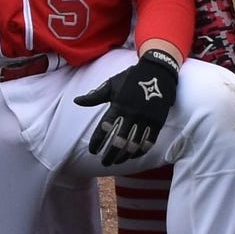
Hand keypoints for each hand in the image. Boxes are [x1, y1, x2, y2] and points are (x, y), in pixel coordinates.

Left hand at [71, 47, 182, 164]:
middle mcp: (132, 114)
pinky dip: (141, 151)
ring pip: (134, 144)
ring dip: (124, 156)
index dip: (97, 141)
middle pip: (119, 141)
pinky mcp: (157, 121)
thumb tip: (76, 101)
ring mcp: (146, 119)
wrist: (158, 71)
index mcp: (118, 105)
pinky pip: (149, 141)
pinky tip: (133, 156)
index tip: (92, 151)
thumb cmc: (131, 77)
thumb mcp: (112, 84)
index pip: (105, 128)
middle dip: (110, 154)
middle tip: (104, 163)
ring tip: (117, 162)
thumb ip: (95, 96)